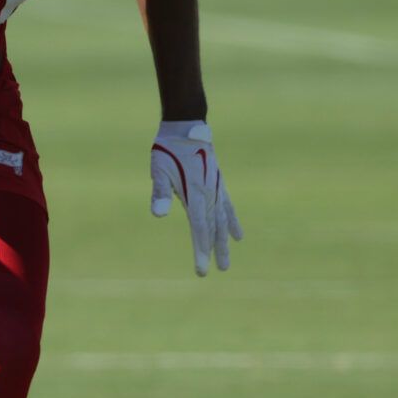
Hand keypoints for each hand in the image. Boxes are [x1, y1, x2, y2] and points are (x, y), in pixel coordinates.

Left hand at [149, 119, 241, 275]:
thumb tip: (158, 215)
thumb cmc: (168, 149)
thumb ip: (160, 192)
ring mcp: (216, 188)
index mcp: (194, 193)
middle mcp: (209, 193)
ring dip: (225, 242)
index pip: (199, 228)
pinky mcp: (218, 183)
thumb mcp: (158, 169)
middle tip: (218, 271)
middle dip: (214, 251)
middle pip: (214, 228)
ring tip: (226, 263)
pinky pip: (228, 207)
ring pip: (223, 221)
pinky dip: (233, 222)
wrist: (186, 126)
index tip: (202, 270)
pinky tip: (238, 236)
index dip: (201, 250)